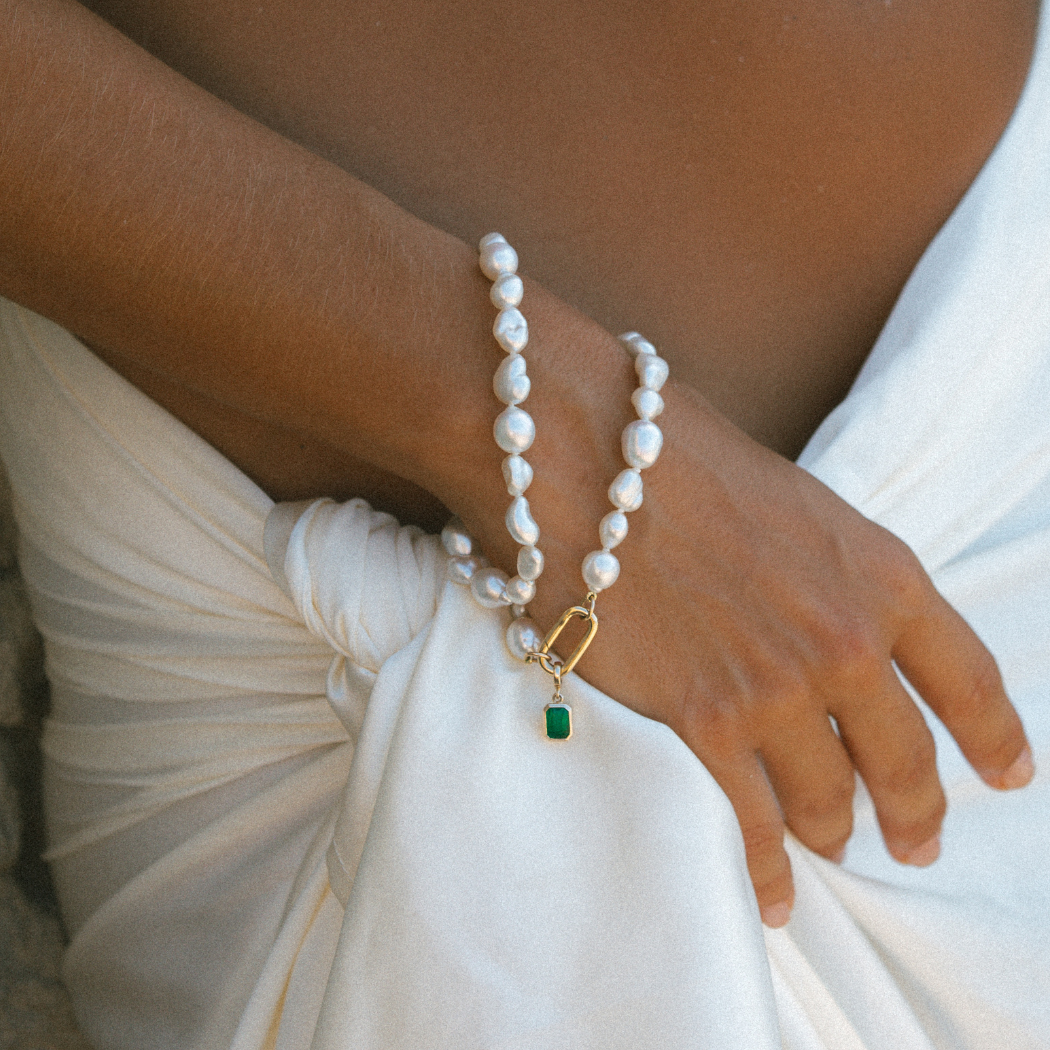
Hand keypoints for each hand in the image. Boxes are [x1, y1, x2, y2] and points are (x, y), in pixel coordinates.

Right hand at [450, 307, 1032, 928]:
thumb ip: (830, 579)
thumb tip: (827, 629)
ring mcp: (776, 689)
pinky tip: (778, 895)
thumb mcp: (795, 504)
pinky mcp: (702, 722)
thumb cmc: (679, 454)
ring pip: (830, 799)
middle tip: (915, 840)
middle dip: (916, 811)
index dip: (993, 738)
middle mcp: (846, 641)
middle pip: (904, 760)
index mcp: (883, 574)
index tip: (1003, 775)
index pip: (969, 679)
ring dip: (836, 831)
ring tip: (834, 845)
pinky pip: (752, 821)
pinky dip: (769, 868)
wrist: (585, 453)